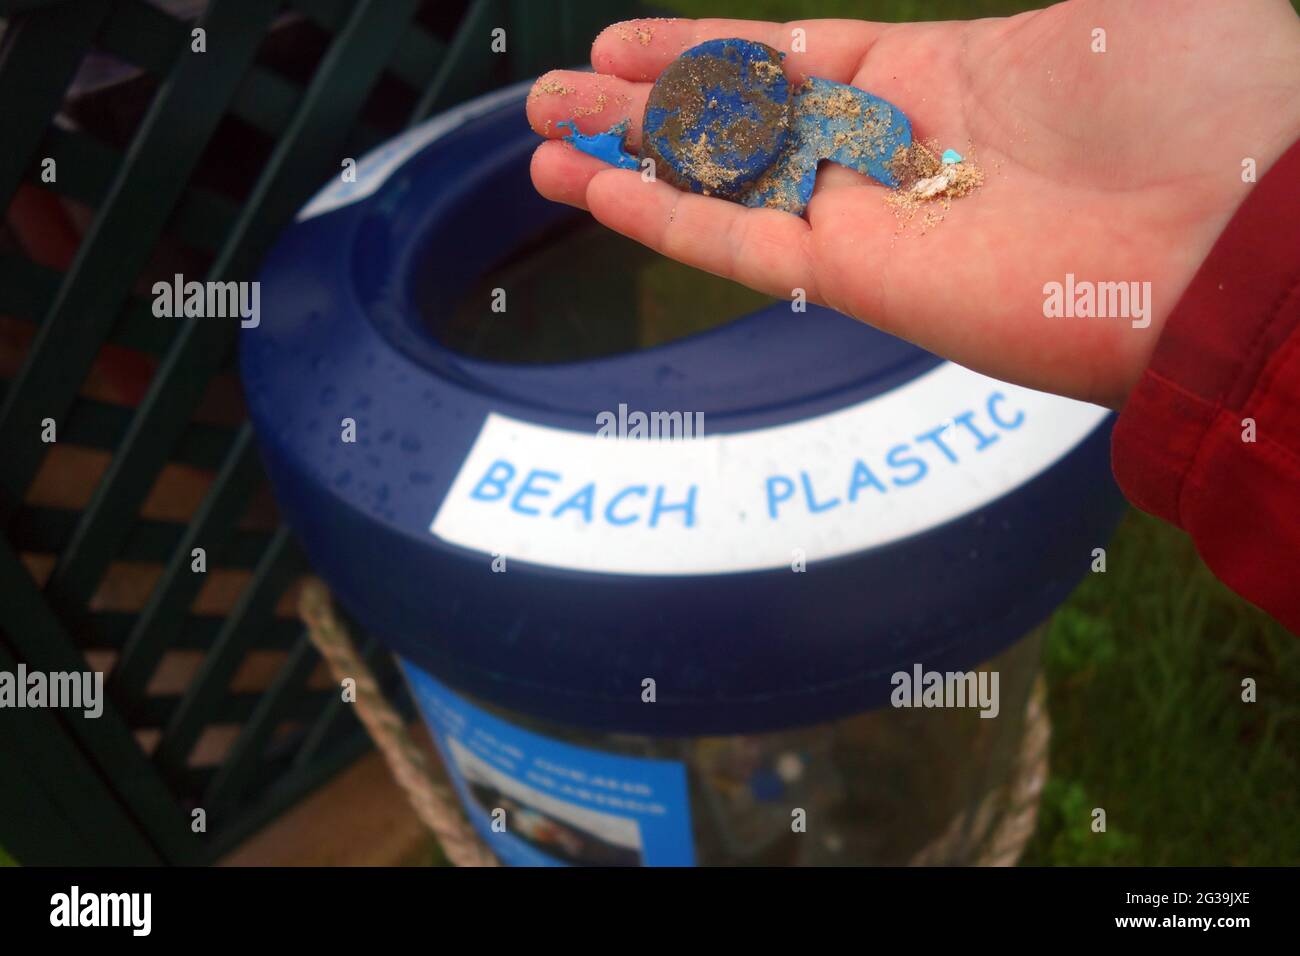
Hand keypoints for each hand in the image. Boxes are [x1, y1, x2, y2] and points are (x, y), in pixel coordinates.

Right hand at [527, 0, 1299, 407]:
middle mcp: (890, 152)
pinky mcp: (859, 281)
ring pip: (718, 186)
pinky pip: (737, 242)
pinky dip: (661, 216)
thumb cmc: (1203, 99)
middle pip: (735, 125)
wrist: (1240, 236)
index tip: (623, 40)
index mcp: (941, 75)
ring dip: (626, 163)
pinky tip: (589, 189)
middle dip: (642, 106)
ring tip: (539, 143)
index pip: (787, 60)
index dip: (701, 50)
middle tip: (552, 94)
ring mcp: (870, 218)